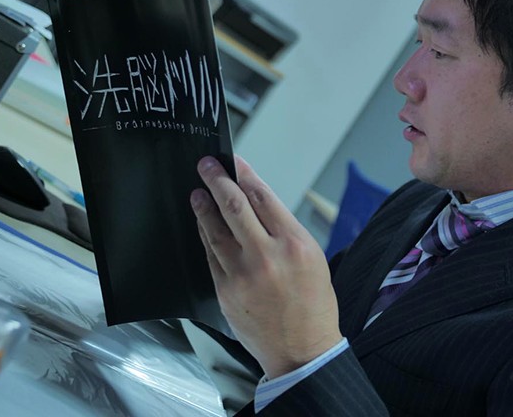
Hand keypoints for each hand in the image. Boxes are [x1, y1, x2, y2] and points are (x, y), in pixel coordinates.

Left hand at [191, 155, 342, 378]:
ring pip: (216, 229)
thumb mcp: (314, 258)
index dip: (245, 174)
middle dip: (217, 180)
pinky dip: (206, 235)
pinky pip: (211, 255)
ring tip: (198, 192)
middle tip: (207, 166)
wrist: (302, 351)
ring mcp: (242, 274)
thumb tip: (258, 204)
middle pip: (234, 206)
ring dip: (204, 207)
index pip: (263, 197)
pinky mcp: (225, 290)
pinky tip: (203, 225)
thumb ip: (286, 230)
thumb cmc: (313, 306)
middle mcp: (267, 255)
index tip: (234, 162)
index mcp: (295, 244)